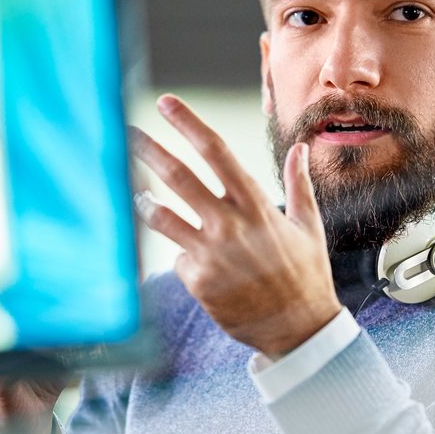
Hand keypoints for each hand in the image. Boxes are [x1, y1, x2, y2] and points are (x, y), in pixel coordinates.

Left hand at [130, 94, 341, 358]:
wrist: (297, 329)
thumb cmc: (305, 274)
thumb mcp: (308, 225)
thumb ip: (298, 184)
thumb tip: (300, 148)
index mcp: (255, 204)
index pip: (216, 152)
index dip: (188, 124)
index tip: (167, 104)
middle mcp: (230, 223)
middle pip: (178, 176)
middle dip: (149, 151)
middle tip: (126, 133)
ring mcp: (210, 253)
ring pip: (161, 217)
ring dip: (144, 202)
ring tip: (137, 195)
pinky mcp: (197, 280)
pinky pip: (177, 257)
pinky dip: (183, 255)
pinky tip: (200, 265)